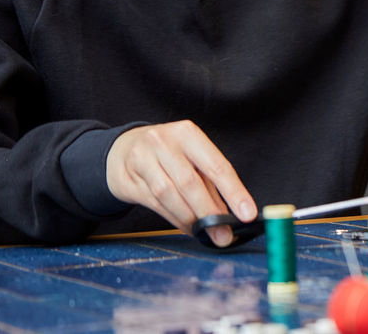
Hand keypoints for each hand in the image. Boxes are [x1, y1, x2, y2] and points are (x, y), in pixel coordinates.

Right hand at [106, 121, 256, 246]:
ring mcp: (143, 159)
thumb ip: (211, 184)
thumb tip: (230, 213)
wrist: (121, 150)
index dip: (234, 192)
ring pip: (170, 195)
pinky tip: (186, 226)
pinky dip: (175, 219)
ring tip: (204, 232)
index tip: (246, 213)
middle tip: (223, 234)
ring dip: (190, 219)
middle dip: (210, 213)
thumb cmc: (167, 153)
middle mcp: (164, 142)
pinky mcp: (129, 179)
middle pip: (191, 183)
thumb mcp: (191, 158)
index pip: (216, 165)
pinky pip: (155, 204)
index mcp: (188, 133)